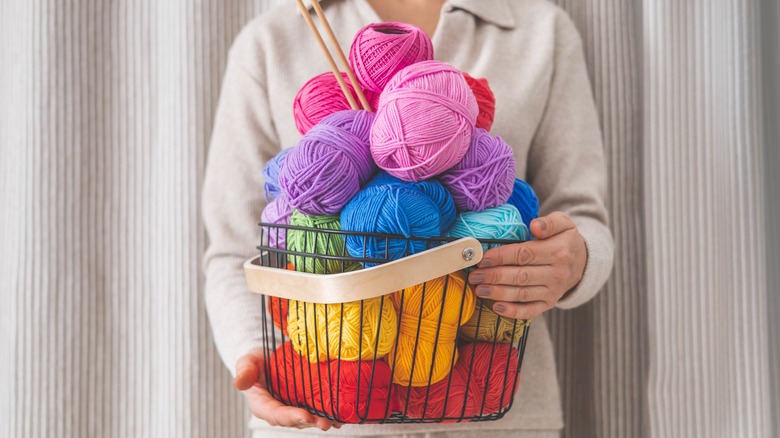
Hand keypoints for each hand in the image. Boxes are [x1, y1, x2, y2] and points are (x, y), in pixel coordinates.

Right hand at [233, 350, 340, 430]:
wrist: (267, 358)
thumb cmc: (256, 361)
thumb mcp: (247, 362)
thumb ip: (245, 372)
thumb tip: (238, 383)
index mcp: (262, 405)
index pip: (276, 414)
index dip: (291, 417)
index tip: (305, 416)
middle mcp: (278, 411)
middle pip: (294, 421)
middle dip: (310, 422)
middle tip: (325, 421)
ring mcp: (292, 408)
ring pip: (306, 419)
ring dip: (321, 420)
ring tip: (335, 420)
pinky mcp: (303, 403)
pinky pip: (315, 411)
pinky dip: (327, 414)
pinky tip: (340, 415)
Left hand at [468, 211, 586, 318]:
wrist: (582, 263)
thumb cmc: (565, 241)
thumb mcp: (564, 223)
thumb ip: (549, 222)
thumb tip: (535, 226)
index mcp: (558, 252)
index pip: (525, 254)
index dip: (502, 257)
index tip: (483, 258)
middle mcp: (556, 274)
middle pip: (520, 276)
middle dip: (494, 276)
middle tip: (475, 276)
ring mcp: (553, 291)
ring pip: (522, 294)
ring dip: (498, 293)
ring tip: (479, 289)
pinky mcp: (549, 304)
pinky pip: (529, 310)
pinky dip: (512, 311)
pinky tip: (496, 307)